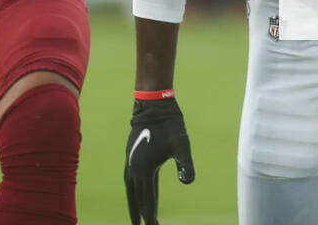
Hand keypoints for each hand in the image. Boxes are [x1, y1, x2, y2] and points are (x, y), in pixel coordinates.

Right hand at [124, 97, 194, 224]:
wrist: (154, 105)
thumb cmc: (170, 124)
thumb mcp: (182, 145)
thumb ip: (185, 164)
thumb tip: (187, 183)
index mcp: (145, 170)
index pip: (147, 201)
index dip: (151, 217)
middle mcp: (134, 168)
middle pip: (136, 199)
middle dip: (140, 215)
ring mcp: (131, 161)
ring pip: (130, 189)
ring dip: (134, 204)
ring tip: (137, 218)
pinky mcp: (131, 154)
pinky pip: (130, 179)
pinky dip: (132, 190)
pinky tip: (137, 191)